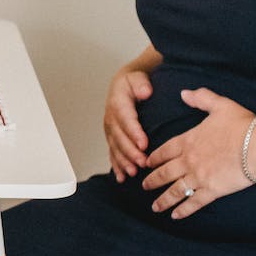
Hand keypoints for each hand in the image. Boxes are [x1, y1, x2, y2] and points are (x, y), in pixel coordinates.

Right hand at [103, 65, 154, 181]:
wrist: (122, 87)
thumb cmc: (133, 84)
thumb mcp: (137, 78)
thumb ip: (141, 84)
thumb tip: (145, 92)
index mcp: (118, 103)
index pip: (126, 119)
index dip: (134, 132)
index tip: (144, 143)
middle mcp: (111, 118)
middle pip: (119, 137)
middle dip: (130, 152)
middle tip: (142, 162)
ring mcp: (110, 130)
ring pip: (115, 148)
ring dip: (123, 161)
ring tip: (133, 172)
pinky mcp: (112, 138)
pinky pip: (112, 153)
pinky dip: (116, 166)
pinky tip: (122, 177)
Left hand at [141, 88, 255, 218]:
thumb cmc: (241, 124)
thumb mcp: (219, 104)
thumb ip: (201, 98)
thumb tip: (184, 92)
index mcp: (188, 140)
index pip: (164, 151)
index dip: (154, 158)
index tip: (146, 164)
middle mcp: (188, 160)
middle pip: (164, 173)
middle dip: (152, 180)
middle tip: (143, 186)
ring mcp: (198, 177)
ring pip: (175, 191)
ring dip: (163, 200)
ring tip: (154, 207)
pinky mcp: (212, 190)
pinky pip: (193, 203)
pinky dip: (183, 210)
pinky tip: (175, 216)